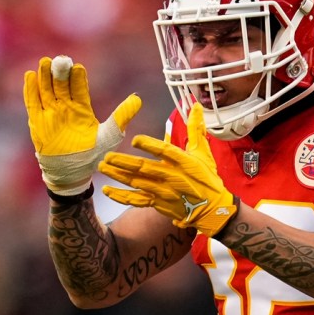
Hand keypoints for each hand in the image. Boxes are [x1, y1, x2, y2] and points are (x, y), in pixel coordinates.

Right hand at [23, 56, 141, 195]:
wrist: (72, 174)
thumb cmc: (92, 155)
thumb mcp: (110, 135)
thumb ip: (121, 116)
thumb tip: (138, 99)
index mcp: (82, 109)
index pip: (78, 88)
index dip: (77, 78)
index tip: (78, 67)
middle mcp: (65, 108)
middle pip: (61, 85)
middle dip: (61, 72)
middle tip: (61, 59)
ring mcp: (51, 114)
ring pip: (46, 90)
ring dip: (45, 76)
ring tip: (45, 62)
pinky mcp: (38, 123)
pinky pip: (33, 103)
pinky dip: (30, 90)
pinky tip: (30, 76)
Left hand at [99, 103, 238, 236]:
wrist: (211, 209)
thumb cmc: (206, 178)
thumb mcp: (203, 152)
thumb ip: (195, 128)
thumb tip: (195, 105)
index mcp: (184, 162)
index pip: (166, 152)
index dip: (150, 145)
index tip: (135, 139)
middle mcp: (172, 177)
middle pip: (145, 169)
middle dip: (124, 162)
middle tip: (107, 155)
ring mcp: (163, 192)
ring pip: (137, 183)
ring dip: (118, 175)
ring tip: (102, 167)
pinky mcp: (157, 203)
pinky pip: (136, 200)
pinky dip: (121, 196)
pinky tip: (107, 190)